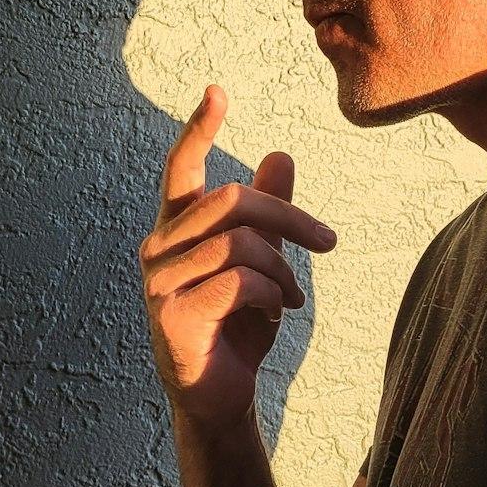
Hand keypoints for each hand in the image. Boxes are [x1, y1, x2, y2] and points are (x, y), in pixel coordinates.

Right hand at [139, 84, 334, 432]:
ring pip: (241, 243)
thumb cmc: (234, 326)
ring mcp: (159, 283)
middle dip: (289, 218)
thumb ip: (266, 214)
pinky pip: (238, 281)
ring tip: (292, 298)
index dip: (197, 128)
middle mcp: (158, 248)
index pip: (181, 168)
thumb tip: (281, 155)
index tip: (217, 90)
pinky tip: (273, 315)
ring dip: (284, 271)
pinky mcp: (172, 315)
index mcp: (175, 230)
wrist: (220, 396)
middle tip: (328, 241)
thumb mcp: (260, 263)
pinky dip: (271, 294)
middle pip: (232, 202)